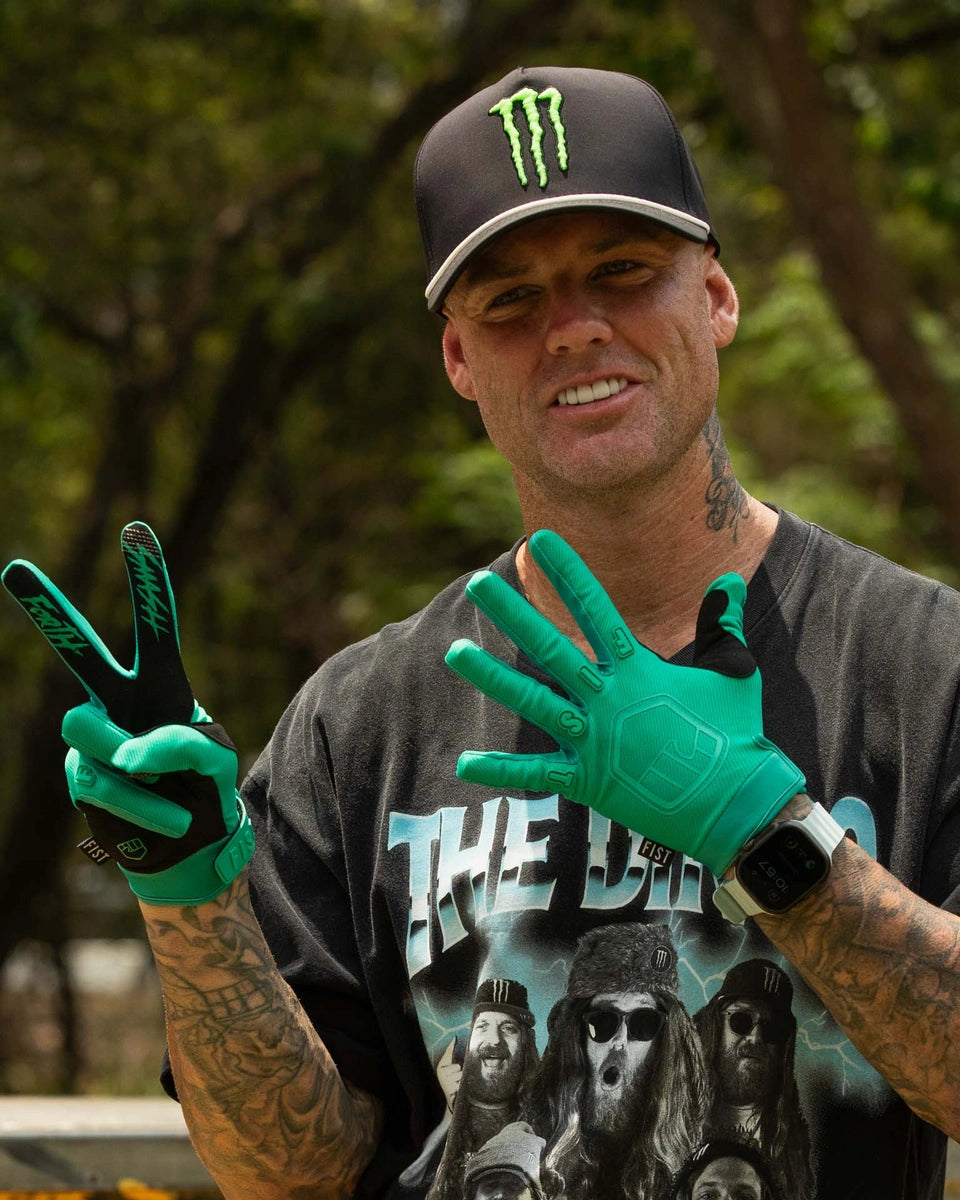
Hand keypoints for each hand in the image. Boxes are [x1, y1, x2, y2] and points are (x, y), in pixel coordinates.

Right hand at [2, 522, 253, 903]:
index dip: (146, 581)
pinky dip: (142, 804)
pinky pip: (101, 780)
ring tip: (171, 796)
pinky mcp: (79, 775)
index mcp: (159, 683)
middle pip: (79, 649)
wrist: (186, 844)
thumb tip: (128, 753)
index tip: (136, 531)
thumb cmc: (205, 787)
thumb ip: (182, 744)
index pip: (154, 625)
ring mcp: (92, 737)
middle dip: (47, 610)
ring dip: (137, 770)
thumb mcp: (214, 759)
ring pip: (88, 730)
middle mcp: (117, 699)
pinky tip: (164, 818)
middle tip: (13, 568)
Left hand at [444, 530, 804, 875]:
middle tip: (477, 584)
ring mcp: (593, 741)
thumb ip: (722, 624)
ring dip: (492, 676)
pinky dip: (500, 770)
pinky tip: (463, 763)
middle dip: (512, 614)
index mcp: (639, 671)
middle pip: (551, 647)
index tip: (541, 541)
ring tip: (454, 651)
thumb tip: (724, 579)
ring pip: (532, 701)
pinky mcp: (587, 781)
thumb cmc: (735, 735)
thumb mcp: (734, 672)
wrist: (735, 804)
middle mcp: (608, 700)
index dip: (568, 573)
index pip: (596, 610)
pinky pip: (537, 772)